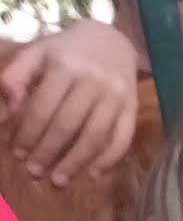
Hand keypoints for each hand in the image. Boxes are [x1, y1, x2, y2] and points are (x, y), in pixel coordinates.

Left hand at [0, 18, 142, 184]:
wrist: (112, 39)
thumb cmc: (67, 50)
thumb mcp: (37, 53)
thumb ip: (17, 76)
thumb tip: (10, 109)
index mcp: (65, 66)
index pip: (42, 109)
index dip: (28, 134)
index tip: (18, 153)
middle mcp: (94, 81)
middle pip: (67, 126)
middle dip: (48, 153)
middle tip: (34, 173)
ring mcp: (116, 96)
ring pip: (95, 137)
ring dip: (75, 163)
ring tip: (58, 181)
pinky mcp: (133, 107)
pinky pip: (122, 138)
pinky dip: (108, 159)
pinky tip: (92, 174)